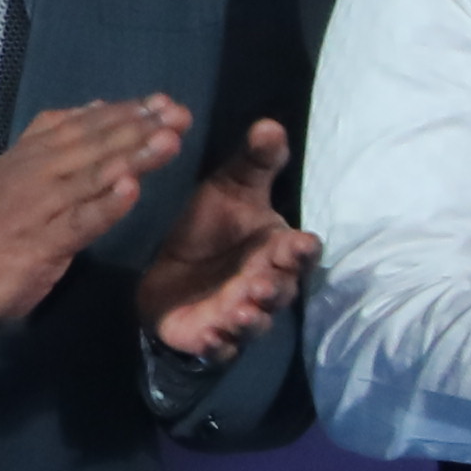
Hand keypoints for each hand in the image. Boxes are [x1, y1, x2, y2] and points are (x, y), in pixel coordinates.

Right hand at [0, 92, 190, 331]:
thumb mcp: (20, 173)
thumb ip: (55, 141)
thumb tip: (96, 107)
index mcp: (31, 153)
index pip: (82, 124)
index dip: (124, 110)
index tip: (164, 101)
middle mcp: (35, 171)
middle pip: (92, 143)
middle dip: (139, 126)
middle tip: (179, 113)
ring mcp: (38, 206)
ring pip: (91, 175)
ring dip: (132, 156)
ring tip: (168, 141)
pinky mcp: (41, 241)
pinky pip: (79, 221)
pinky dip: (105, 206)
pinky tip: (131, 191)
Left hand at [136, 118, 317, 360]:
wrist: (170, 273)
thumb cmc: (209, 229)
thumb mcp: (229, 189)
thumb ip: (254, 163)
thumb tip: (270, 124)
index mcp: (275, 250)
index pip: (298, 252)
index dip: (300, 250)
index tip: (299, 243)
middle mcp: (265, 284)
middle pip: (280, 290)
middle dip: (274, 288)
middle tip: (262, 282)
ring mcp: (240, 313)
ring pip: (255, 321)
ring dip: (251, 318)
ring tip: (241, 310)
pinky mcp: (212, 335)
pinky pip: (221, 346)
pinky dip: (219, 344)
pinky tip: (211, 337)